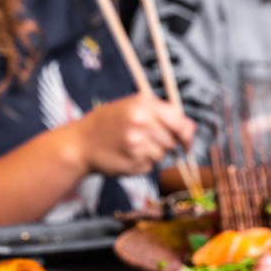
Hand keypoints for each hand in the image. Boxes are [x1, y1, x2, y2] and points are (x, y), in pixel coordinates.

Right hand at [76, 93, 194, 176]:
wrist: (80, 144)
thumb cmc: (107, 123)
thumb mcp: (131, 106)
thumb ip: (162, 113)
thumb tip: (190, 128)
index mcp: (142, 105)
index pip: (179, 121)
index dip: (185, 132)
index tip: (185, 140)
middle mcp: (141, 123)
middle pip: (172, 139)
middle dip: (164, 141)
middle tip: (143, 138)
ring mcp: (137, 145)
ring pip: (162, 154)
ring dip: (152, 152)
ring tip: (131, 145)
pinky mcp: (134, 164)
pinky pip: (151, 165)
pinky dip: (143, 163)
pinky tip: (127, 155)